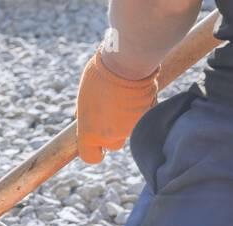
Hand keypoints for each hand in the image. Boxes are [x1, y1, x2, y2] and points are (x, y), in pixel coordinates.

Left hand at [75, 49, 158, 163]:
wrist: (127, 62)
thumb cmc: (101, 74)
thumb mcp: (85, 96)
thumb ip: (88, 114)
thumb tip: (89, 118)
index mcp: (89, 133)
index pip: (90, 157)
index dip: (95, 152)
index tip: (98, 147)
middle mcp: (110, 136)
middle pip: (114, 144)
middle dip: (115, 134)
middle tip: (114, 115)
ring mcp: (130, 129)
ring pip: (130, 131)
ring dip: (129, 120)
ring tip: (126, 97)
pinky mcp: (148, 118)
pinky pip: (145, 117)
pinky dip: (143, 109)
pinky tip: (140, 93)